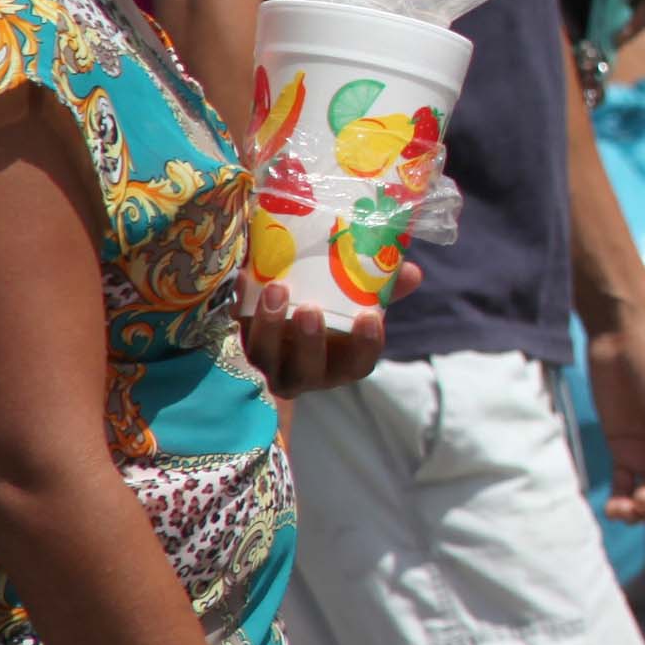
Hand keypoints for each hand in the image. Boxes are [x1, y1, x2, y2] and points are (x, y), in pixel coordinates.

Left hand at [242, 261, 421, 397]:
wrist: (266, 323)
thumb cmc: (319, 311)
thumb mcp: (349, 304)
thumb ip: (379, 289)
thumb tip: (412, 271)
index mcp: (337, 365)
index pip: (357, 366)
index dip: (364, 346)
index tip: (369, 318)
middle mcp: (301, 373)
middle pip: (308, 370)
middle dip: (310, 342)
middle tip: (310, 308)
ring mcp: (265, 366)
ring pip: (266, 359)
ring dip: (270, 326)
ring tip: (276, 289)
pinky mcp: (232, 350)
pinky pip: (232, 336)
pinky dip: (238, 307)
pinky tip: (244, 279)